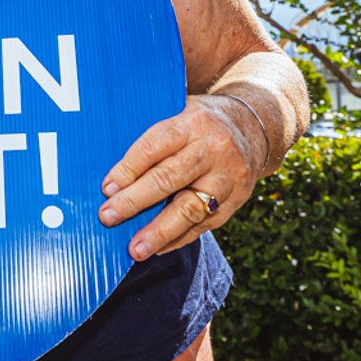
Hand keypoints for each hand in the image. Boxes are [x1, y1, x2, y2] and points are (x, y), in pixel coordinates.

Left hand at [98, 94, 263, 260]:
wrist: (253, 127)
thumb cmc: (200, 122)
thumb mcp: (180, 111)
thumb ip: (153, 135)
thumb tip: (115, 172)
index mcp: (193, 122)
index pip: (154, 147)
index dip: (128, 170)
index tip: (107, 189)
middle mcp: (213, 149)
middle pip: (169, 179)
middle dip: (135, 201)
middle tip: (108, 217)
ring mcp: (227, 177)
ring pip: (189, 209)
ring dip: (159, 232)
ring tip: (135, 249)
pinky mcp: (236, 201)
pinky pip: (204, 225)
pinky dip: (178, 239)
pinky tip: (158, 248)